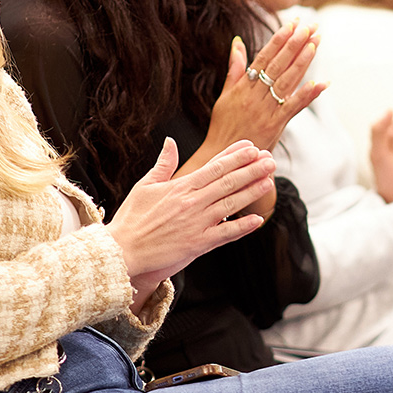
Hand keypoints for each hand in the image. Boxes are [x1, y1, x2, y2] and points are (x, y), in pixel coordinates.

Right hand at [109, 138, 276, 299]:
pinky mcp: (197, 244)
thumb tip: (170, 142)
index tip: (252, 147)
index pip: (214, 167)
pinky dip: (242, 227)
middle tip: (270, 159)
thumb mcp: (145, 185)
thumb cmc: (131, 219)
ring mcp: (196, 223)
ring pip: (231, 204)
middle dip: (251, 169)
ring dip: (251, 191)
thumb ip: (163, 164)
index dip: (235, 156)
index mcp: (180, 186)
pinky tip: (258, 219)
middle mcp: (192, 202)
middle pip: (228, 182)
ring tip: (269, 180)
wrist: (122, 250)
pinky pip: (225, 234)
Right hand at [184, 19, 325, 165]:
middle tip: (309, 27)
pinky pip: (293, 107)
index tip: (292, 24)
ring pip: (287, 81)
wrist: (223, 157)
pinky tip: (321, 83)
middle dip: (295, 44)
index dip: (278, 40)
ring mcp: (265, 110)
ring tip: (315, 44)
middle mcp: (253, 95)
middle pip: (278, 65)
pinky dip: (307, 95)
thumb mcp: (224, 96)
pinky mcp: (274, 126)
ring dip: (302, 62)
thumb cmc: (223, 126)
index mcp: (242, 86)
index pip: (263, 57)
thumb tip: (237, 43)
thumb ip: (234, 69)